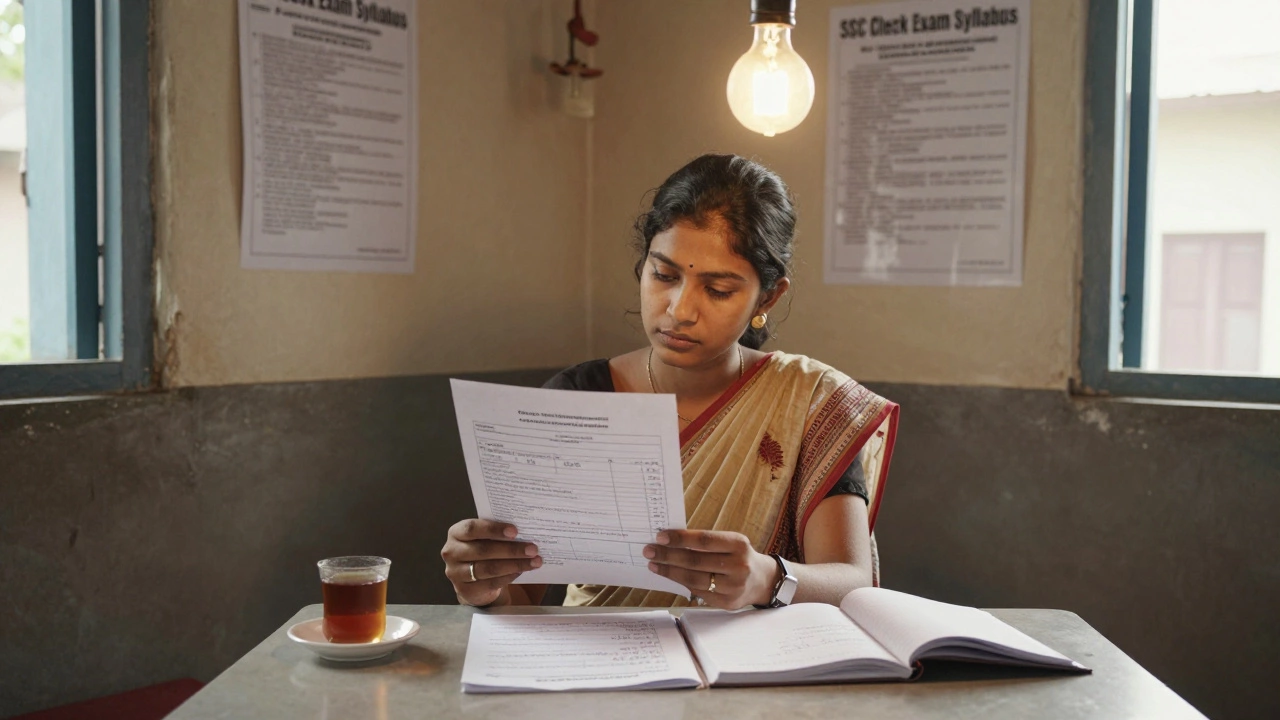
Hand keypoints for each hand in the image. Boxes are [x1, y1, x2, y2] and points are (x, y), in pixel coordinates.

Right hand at [441, 519, 540, 606]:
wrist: (471, 579)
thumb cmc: (482, 550)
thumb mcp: (483, 538)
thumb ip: (496, 533)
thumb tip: (525, 530)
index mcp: (456, 533)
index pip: (472, 528)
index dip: (493, 529)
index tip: (515, 531)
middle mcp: (452, 552)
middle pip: (483, 550)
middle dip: (511, 550)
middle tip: (533, 549)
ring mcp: (456, 573)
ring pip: (489, 568)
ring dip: (515, 564)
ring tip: (534, 561)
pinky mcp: (465, 590)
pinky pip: (491, 583)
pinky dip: (509, 576)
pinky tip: (521, 571)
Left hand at [644, 529, 778, 609]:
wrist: (762, 580)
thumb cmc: (738, 556)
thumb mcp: (730, 543)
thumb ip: (705, 543)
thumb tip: (669, 542)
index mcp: (739, 544)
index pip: (704, 540)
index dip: (680, 539)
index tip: (660, 536)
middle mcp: (738, 566)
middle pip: (696, 561)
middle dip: (668, 556)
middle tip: (649, 551)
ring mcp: (734, 587)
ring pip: (694, 580)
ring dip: (670, 571)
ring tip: (654, 564)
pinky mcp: (727, 602)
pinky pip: (698, 592)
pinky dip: (681, 583)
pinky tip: (669, 576)